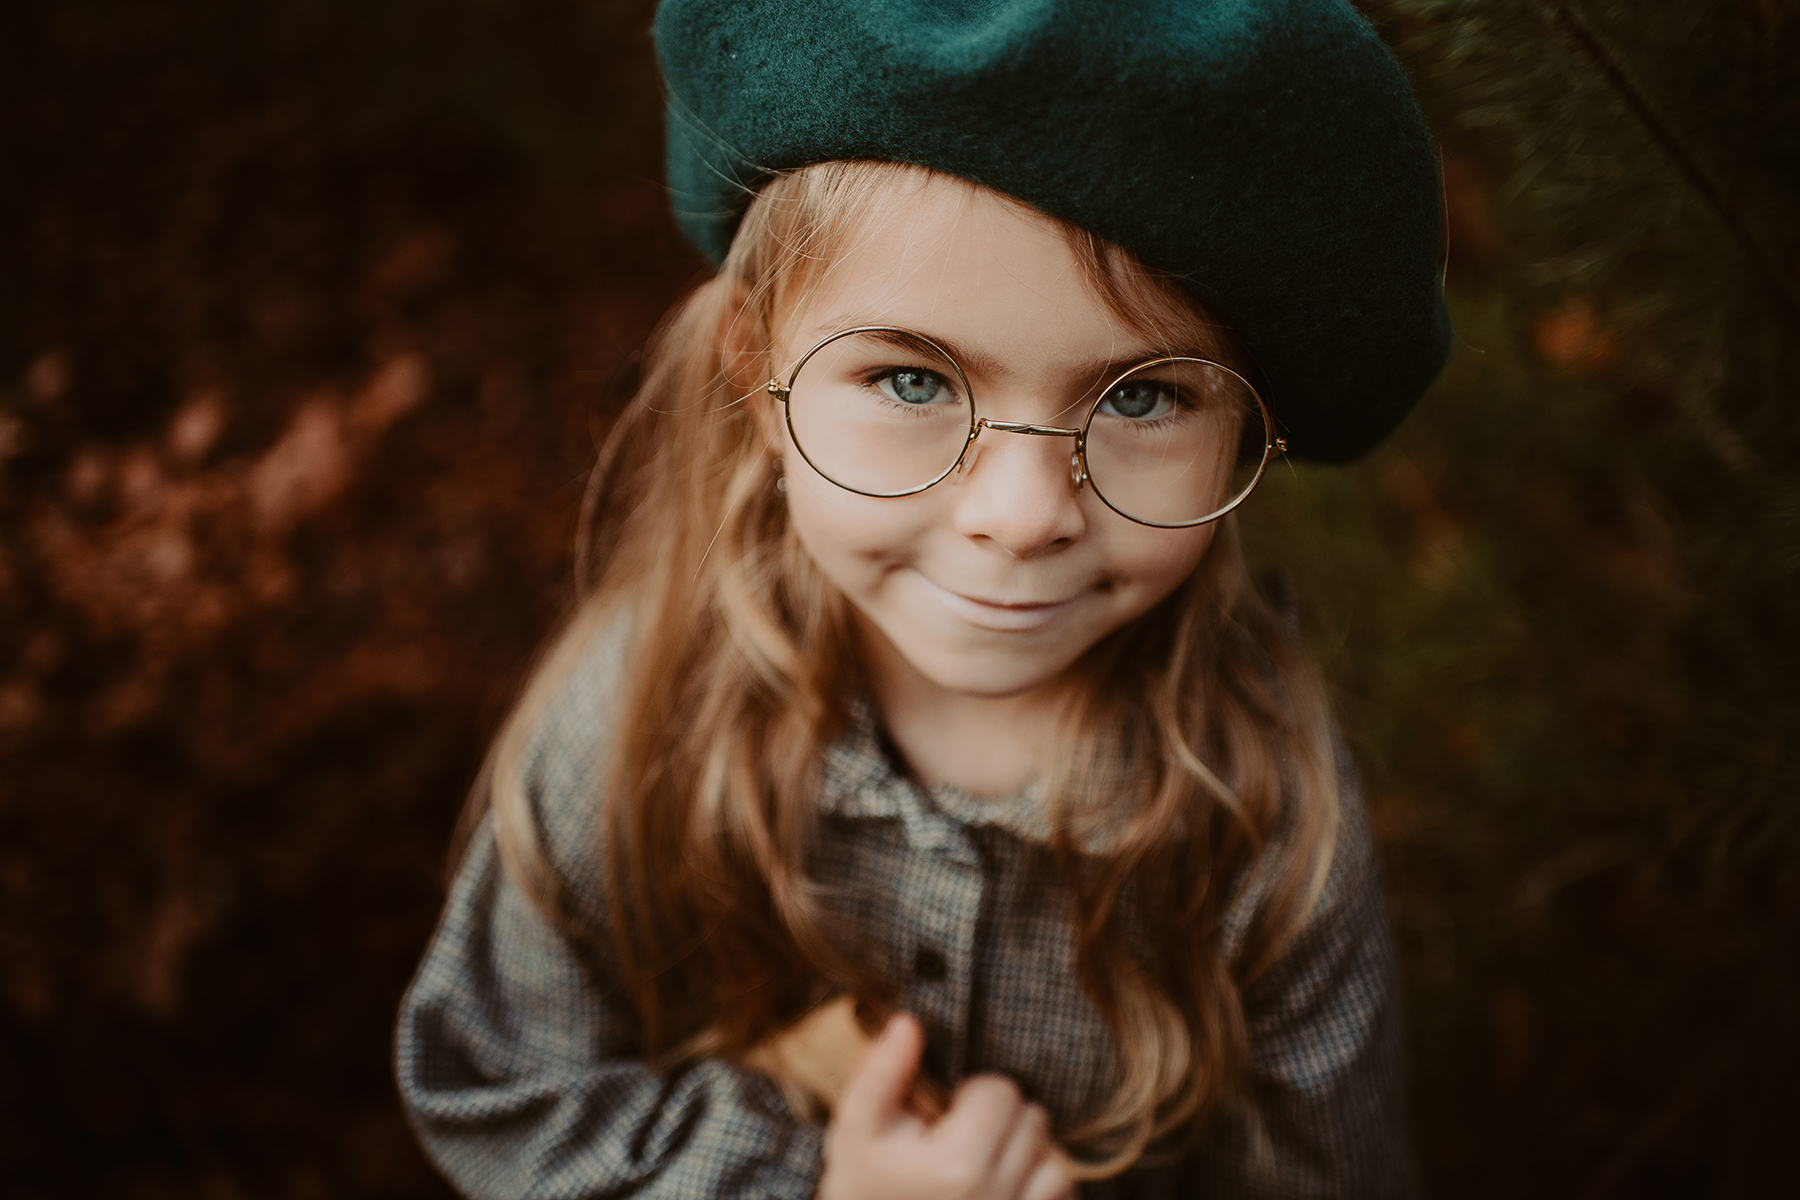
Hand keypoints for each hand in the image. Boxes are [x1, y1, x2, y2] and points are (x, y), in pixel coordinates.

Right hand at [817, 1015, 1073, 1199]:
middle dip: (1001, 1118)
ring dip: (1025, 1152)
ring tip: (984, 1160)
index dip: (972, 1092)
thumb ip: (882, 1072)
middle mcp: (994, 1196)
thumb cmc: (862, 1183)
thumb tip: (908, 1023)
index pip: (1001, 1091)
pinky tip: (1005, 1183)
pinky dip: (1041, 1185)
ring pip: (1054, 1159)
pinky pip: (1061, 1196)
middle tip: (963, 1136)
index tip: (947, 1113)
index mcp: (955, 1165)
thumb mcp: (857, 1127)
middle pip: (1033, 1119)